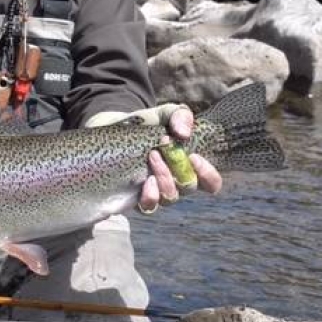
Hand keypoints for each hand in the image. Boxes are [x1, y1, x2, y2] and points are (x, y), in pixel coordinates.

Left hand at [84, 106, 222, 212]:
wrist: (111, 129)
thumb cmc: (143, 124)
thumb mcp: (163, 113)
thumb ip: (179, 115)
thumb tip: (184, 132)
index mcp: (187, 164)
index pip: (210, 182)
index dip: (208, 175)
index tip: (194, 156)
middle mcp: (175, 181)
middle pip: (189, 187)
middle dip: (180, 167)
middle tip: (163, 146)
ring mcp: (156, 191)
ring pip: (170, 198)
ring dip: (165, 178)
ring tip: (152, 156)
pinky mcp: (136, 198)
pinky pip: (149, 207)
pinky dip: (151, 197)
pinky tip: (145, 182)